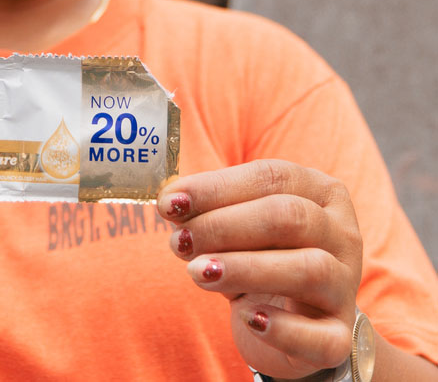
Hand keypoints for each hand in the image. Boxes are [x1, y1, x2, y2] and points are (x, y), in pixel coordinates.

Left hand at [157, 159, 361, 379]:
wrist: (295, 322)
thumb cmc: (260, 255)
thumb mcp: (236, 225)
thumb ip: (207, 209)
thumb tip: (170, 201)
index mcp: (319, 191)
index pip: (270, 177)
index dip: (215, 187)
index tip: (169, 202)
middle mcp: (342, 234)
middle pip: (289, 217)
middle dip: (225, 226)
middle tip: (179, 240)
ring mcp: (346, 287)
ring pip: (308, 269)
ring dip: (244, 268)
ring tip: (197, 272)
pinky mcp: (339, 338)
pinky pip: (321, 336)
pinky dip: (282, 328)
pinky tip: (246, 317)